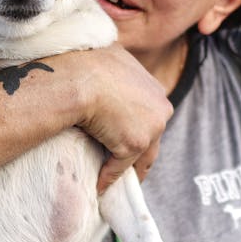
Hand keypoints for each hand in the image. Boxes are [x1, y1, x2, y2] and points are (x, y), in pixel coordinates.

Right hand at [68, 44, 171, 192]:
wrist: (80, 76)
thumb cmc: (86, 61)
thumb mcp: (109, 56)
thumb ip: (116, 66)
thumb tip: (107, 56)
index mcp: (154, 86)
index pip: (150, 114)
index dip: (139, 126)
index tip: (127, 135)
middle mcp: (160, 106)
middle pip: (153, 137)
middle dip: (141, 152)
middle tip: (129, 166)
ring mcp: (151, 126)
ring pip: (141, 156)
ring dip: (128, 170)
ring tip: (114, 181)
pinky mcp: (135, 143)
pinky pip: (120, 167)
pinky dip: (109, 177)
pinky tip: (100, 186)